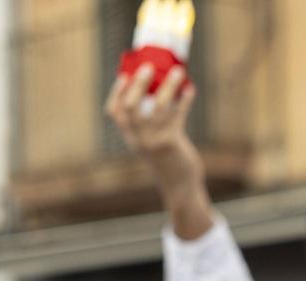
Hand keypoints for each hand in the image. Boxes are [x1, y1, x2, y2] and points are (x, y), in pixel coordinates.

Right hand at [104, 65, 203, 198]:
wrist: (179, 187)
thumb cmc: (168, 161)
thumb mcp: (151, 143)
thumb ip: (149, 124)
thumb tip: (159, 92)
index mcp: (130, 137)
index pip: (115, 112)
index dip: (117, 92)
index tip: (124, 75)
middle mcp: (138, 139)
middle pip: (131, 107)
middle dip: (138, 85)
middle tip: (148, 67)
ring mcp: (154, 141)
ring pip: (158, 108)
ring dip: (168, 87)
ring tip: (179, 71)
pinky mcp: (171, 143)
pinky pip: (177, 116)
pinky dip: (184, 100)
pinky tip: (190, 90)